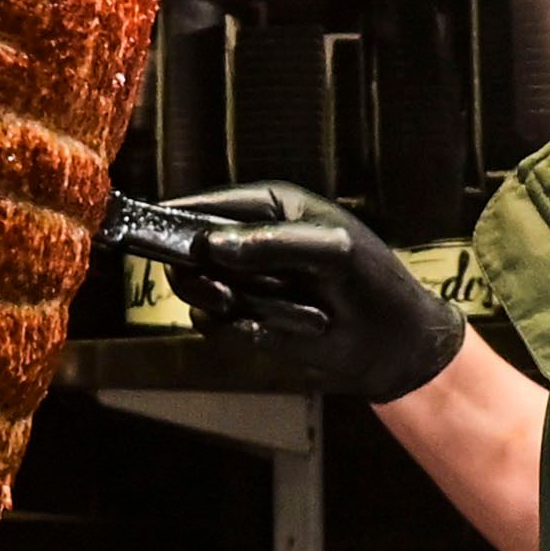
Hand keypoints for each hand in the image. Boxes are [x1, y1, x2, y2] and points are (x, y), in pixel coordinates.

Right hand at [173, 184, 465, 399]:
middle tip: (228, 294)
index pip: (205, 204)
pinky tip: (275, 331)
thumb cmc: (374, 284)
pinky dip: (241, 331)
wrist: (393, 345)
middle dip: (205, 275)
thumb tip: (213, 247)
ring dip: (236, 306)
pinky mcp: (243, 320)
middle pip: (187, 251)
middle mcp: (247, 240)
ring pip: (198, 291)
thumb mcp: (334, 251)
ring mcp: (243, 281)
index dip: (177, 219)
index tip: (156, 237)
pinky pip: (213, 325)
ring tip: (278, 311)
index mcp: (269, 206)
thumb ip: (274, 243)